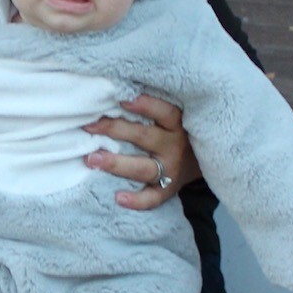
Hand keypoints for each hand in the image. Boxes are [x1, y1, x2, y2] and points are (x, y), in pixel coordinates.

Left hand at [86, 94, 198, 209]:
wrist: (202, 161)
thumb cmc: (176, 132)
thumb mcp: (174, 117)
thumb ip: (153, 108)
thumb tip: (114, 92)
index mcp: (177, 125)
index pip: (165, 112)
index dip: (146, 106)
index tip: (123, 99)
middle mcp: (174, 147)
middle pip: (145, 137)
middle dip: (115, 130)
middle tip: (89, 126)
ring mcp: (171, 170)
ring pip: (144, 167)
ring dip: (117, 164)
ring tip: (91, 160)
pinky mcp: (168, 190)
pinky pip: (153, 198)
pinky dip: (137, 200)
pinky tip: (119, 198)